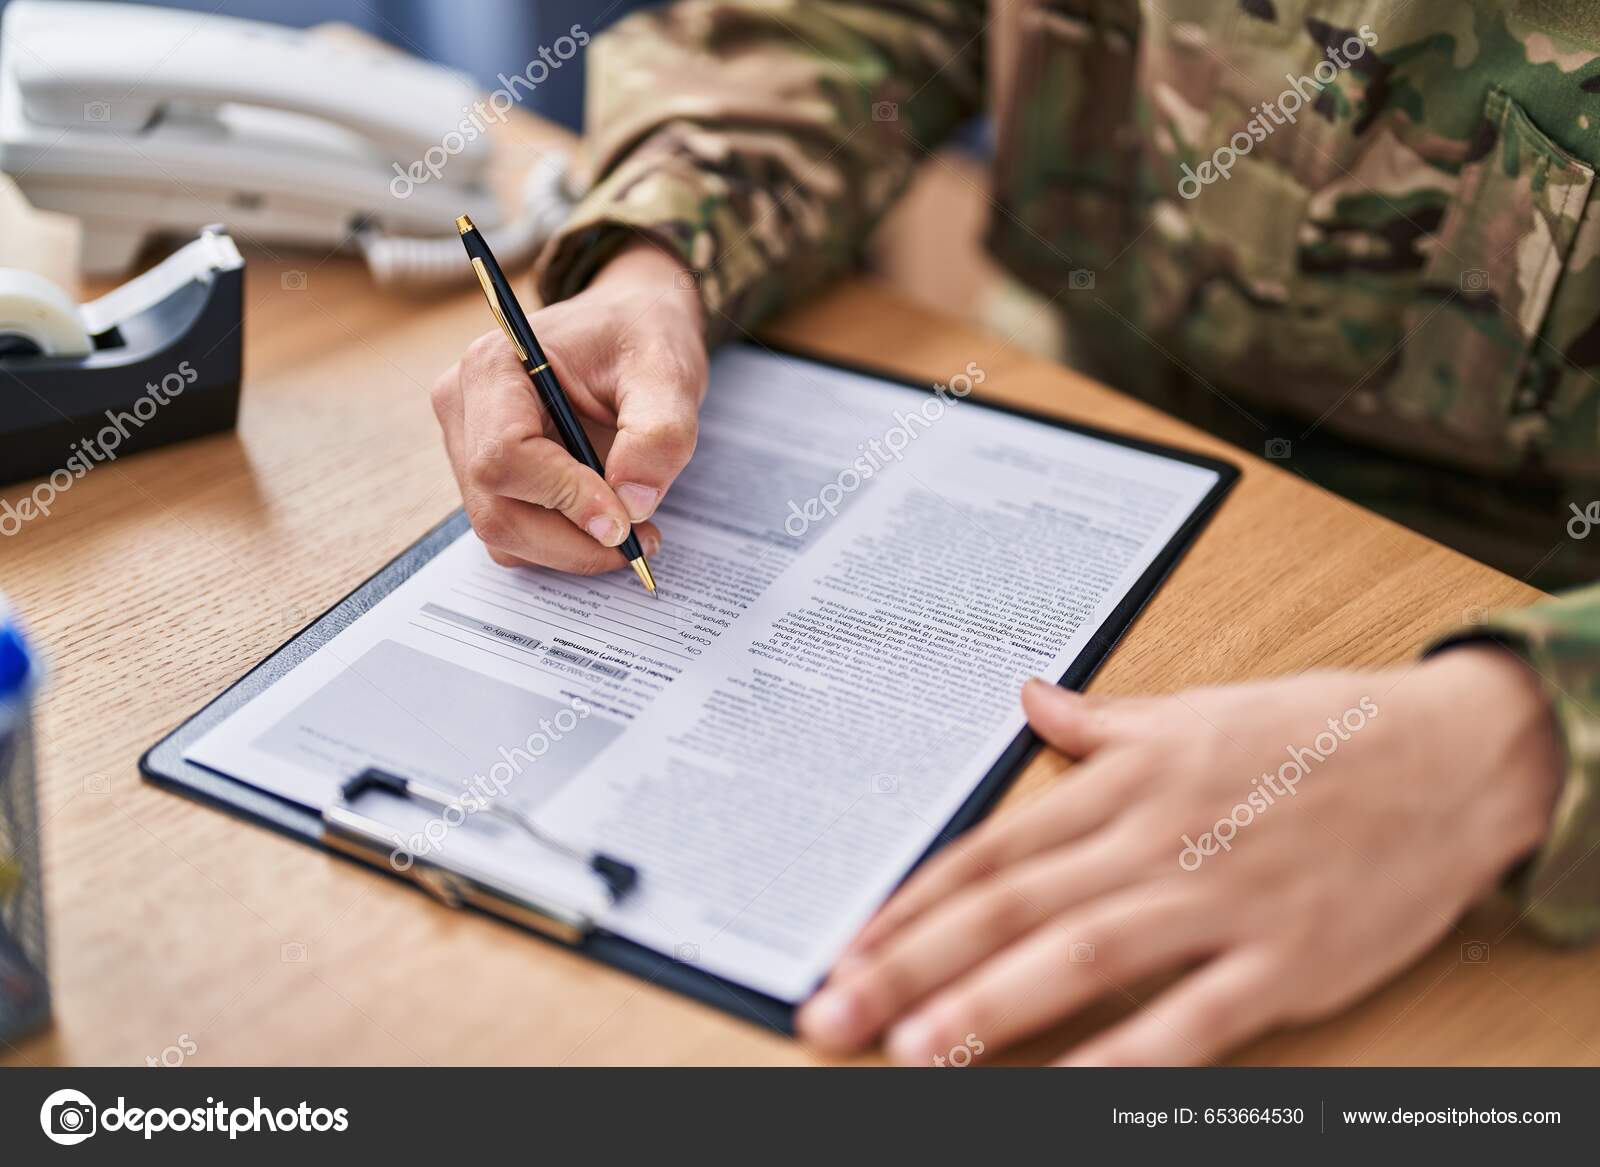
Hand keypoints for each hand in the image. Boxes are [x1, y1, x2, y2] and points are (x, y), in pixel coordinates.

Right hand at [431, 241, 706, 571]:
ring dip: (570, 550)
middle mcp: (465, 406)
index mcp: (495, 365)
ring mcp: (467, 445)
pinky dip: (561, 546)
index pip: (504, 456)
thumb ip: (659, 433)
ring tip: (633, 532)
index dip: (565, 498)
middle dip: (572, 542)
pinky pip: (512, 534)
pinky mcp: (487, 475)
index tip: (626, 519)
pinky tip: (606, 524)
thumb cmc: (641, 338)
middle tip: (640, 541)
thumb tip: (633, 504)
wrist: (628, 331)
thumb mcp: (668, 373)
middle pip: (496, 510)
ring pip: (501, 533)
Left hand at [797, 647, 1561, 1064]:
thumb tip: (1029, 695)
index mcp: (1127, 783)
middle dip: (912, 964)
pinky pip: (1192, 1020)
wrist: (1453, 755)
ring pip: (1082, 957)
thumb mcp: (1197, 709)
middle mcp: (1156, 840)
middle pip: (1011, 909)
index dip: (912, 902)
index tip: (850, 945)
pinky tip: (1068, 1090)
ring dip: (991, 1005)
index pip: (993, 852)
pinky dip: (1128, 1058)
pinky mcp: (1284, 959)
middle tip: (835, 1012)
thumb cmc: (1319, 732)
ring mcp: (1218, 901)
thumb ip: (1102, 721)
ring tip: (912, 1050)